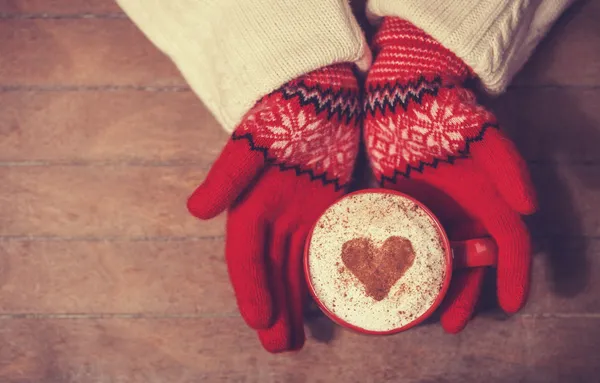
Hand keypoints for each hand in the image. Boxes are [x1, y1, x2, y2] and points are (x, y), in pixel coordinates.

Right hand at [187, 64, 359, 350]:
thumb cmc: (285, 112)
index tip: (259, 320)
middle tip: (281, 347)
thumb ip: (229, 173)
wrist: (321, 91)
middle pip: (270, 271)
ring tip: (297, 341)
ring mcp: (300, 217)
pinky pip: (322, 253)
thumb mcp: (254, 139)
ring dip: (294, 304)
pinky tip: (330, 304)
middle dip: (274, 309)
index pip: (246, 254)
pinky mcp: (328, 211)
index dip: (251, 286)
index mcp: (250, 204)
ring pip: (294, 269)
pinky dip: (321, 280)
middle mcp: (272, 217)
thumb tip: (195, 210)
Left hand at [364, 18, 536, 332]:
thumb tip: (530, 208)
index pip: (509, 245)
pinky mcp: (405, 210)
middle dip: (465, 294)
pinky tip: (392, 284)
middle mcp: (465, 212)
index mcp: (489, 200)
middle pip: (471, 262)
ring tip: (421, 314)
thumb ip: (508, 166)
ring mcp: (434, 213)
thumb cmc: (447, 117)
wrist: (404, 100)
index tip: (511, 305)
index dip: (514, 275)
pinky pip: (409, 244)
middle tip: (451, 324)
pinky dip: (406, 265)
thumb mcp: (483, 135)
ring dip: (435, 288)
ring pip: (439, 259)